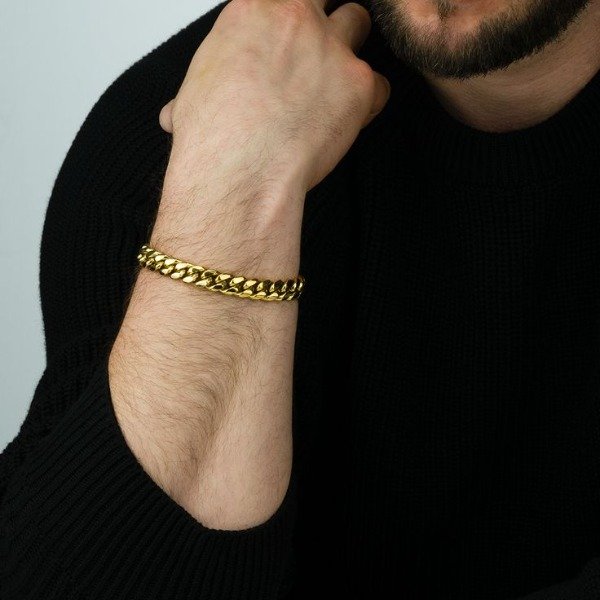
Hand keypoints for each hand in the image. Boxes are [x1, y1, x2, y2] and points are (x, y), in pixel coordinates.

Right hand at [158, 0, 390, 197]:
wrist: (240, 169)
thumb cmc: (214, 137)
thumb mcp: (192, 97)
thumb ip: (203, 92)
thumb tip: (178, 114)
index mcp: (254, 10)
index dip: (288, 16)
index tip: (288, 32)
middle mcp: (297, 18)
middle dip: (321, 21)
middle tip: (313, 51)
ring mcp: (332, 48)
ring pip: (358, 22)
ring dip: (349, 49)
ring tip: (335, 82)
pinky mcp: (359, 86)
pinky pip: (379, 84)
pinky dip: (369, 100)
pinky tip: (349, 118)